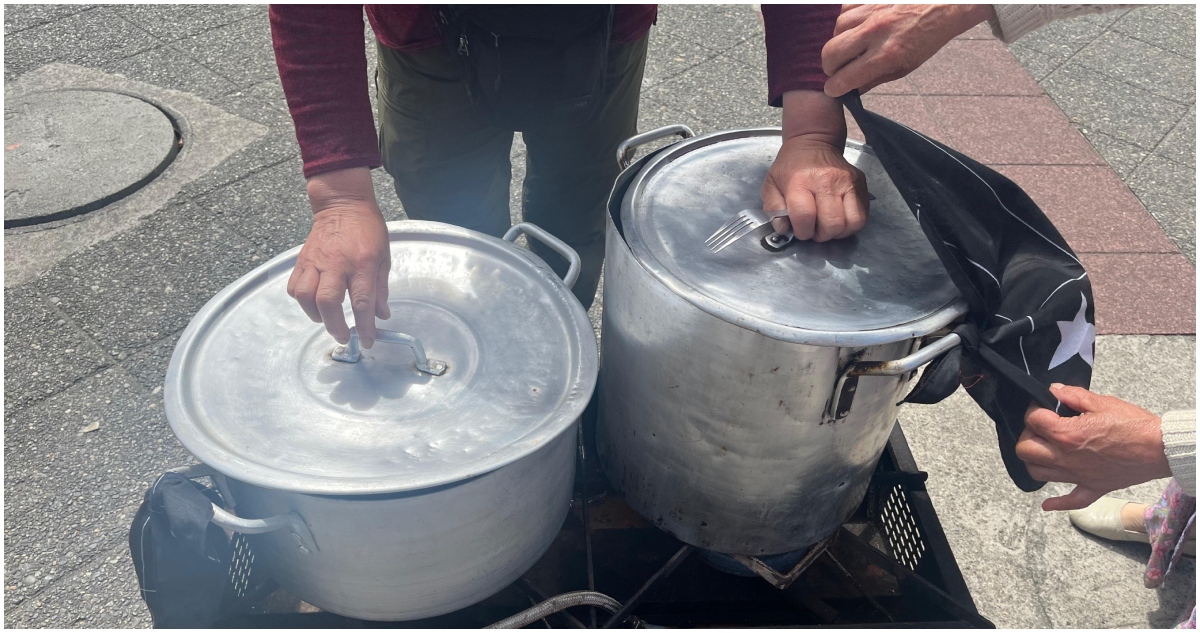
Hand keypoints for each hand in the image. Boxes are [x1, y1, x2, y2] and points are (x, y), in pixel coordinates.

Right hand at [288, 167, 390, 347]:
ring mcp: (316, 261)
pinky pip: (295, 287)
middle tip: (344, 336)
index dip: (365, 326)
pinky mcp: (302, 260)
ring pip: (306, 296)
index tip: (368, 340)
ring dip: (316, 315)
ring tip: (327, 319)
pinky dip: (302, 301)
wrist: (343, 204)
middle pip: (329, 302)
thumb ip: (381, 288)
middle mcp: (337, 263)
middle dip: (335, 326)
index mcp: (362, 263)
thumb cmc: (367, 229)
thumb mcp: (384, 257)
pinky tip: (313, 303)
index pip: (362, 302)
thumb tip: (381, 315)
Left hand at [762, 137, 868, 241]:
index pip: (805, 217)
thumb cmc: (791, 167)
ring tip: (827, 225)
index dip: (802, 231)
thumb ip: (773, 209)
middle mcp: (826, 180)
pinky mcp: (860, 184)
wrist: (813, 143)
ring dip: (838, 232)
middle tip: (814, 228)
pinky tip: (839, 220)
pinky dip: (851, 225)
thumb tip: (783, 229)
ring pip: (850, 223)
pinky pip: (862, 216)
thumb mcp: (771, 185)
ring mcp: (847, 182)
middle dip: (821, 234)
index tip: (800, 228)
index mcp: (800, 181)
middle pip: (831, 224)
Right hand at [822, 4, 996, 97]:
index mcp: (888, 54)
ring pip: (835, 31)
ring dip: (838, 41)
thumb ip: (875, 79)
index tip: (833, 89)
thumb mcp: (905, 67)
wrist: (943, 5)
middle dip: (830, 67)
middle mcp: (876, 32)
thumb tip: (851, 90)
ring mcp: (871, 12)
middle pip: (831, 53)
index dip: (835, 88)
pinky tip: (856, 26)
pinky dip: (845, 22)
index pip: (845, 77)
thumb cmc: (926, 36)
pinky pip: (843, 12)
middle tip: (838, 69)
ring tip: (851, 45)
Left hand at [1017, 384, 1171, 511]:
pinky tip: (1047, 504)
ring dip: (1035, 461)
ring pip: (1038, 473)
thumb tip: (1053, 390)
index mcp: (1067, 434)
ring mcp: (1078, 476)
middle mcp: (1066, 457)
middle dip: (1028, 435)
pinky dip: (1056, 503)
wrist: (1161, 448)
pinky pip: (1070, 501)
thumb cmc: (1134, 425)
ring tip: (1044, 450)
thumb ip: (1073, 396)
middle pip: (1025, 450)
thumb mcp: (1102, 402)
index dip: (1035, 410)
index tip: (1044, 407)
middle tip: (1041, 428)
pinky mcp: (1093, 488)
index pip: (1033, 420)